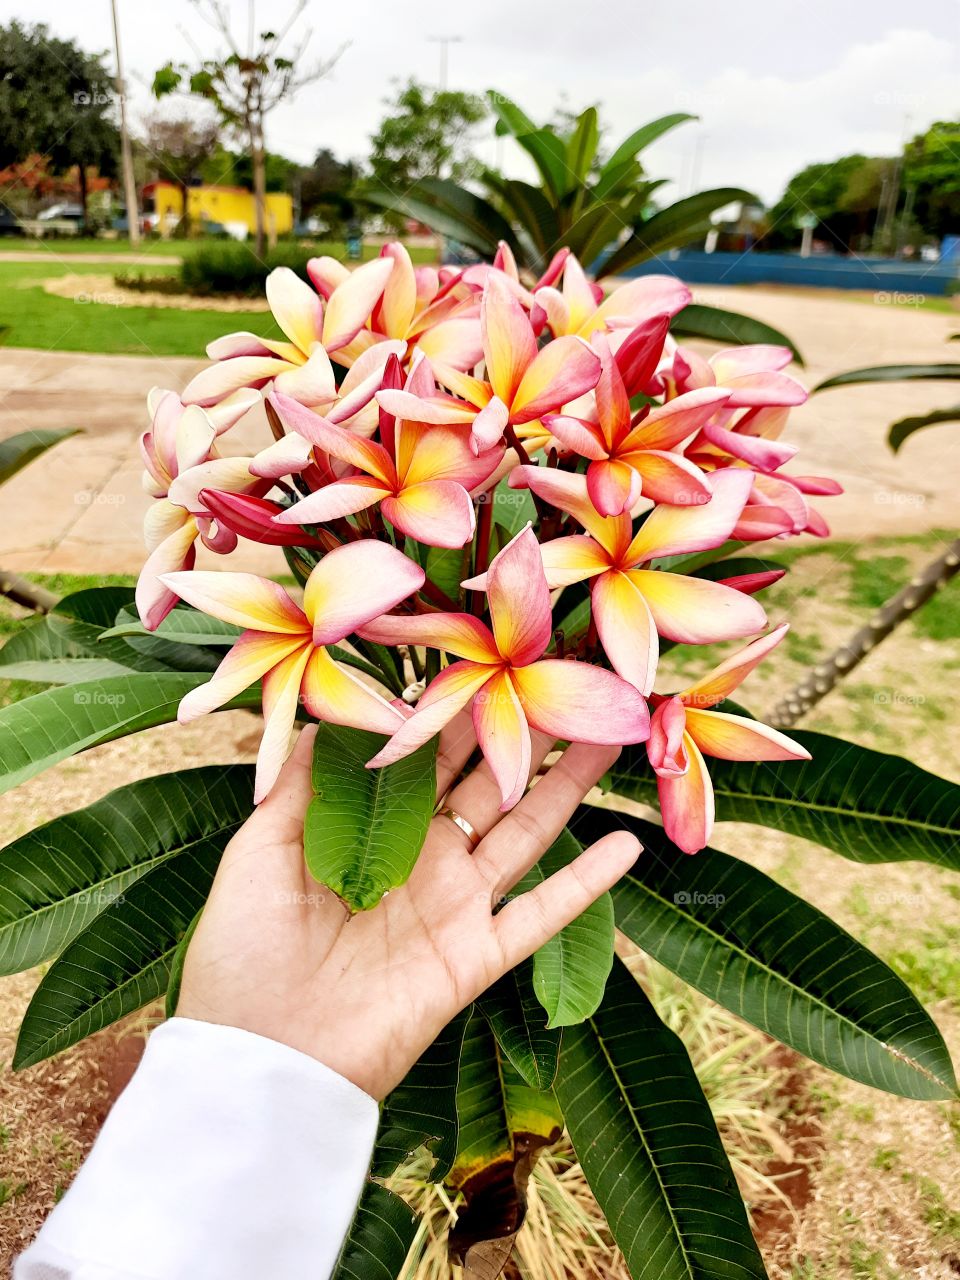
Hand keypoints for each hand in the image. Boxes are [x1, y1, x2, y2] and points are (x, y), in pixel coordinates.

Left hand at [176, 715, 640, 1098]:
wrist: (260, 1058)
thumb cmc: (243, 953)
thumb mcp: (257, 852)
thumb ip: (297, 785)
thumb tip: (326, 714)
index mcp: (373, 831)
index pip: (427, 758)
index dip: (458, 714)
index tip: (492, 664)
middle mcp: (423, 860)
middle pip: (487, 783)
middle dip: (526, 735)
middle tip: (569, 681)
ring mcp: (454, 907)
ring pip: (526, 831)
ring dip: (568, 786)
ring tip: (610, 736)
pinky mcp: (475, 957)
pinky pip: (541, 914)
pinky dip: (586, 883)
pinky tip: (627, 846)